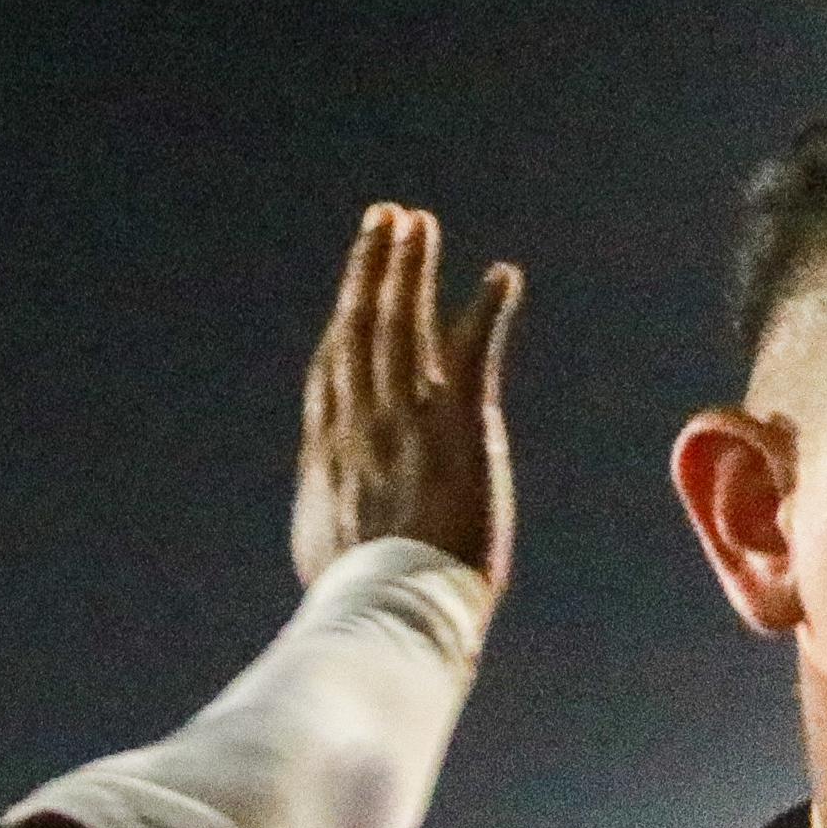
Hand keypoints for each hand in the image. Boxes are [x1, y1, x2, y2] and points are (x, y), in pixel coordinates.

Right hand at [292, 204, 521, 590]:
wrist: (387, 608)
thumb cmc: (358, 599)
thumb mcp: (325, 550)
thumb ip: (330, 512)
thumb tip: (329, 520)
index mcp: (326, 451)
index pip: (333, 367)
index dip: (344, 317)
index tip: (356, 285)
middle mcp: (360, 421)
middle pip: (362, 326)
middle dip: (372, 268)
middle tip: (385, 219)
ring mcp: (406, 418)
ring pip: (405, 324)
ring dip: (413, 269)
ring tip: (419, 224)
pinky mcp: (458, 425)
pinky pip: (474, 352)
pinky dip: (487, 309)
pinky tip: (502, 275)